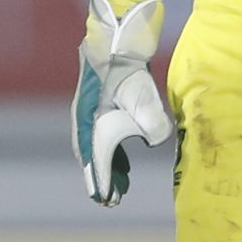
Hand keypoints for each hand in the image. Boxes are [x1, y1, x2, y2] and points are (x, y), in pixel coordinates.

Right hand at [74, 0, 172, 205]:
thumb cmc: (126, 69)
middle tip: (112, 200)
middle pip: (91, 158)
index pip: (94, 159)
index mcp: (90, 123)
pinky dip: (112, 155)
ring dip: (108, 168)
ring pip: (96, 149)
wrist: (116, 41)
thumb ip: (152, 120)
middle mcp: (85, 122)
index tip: (108, 200)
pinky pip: (101, 139)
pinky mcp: (100, 108)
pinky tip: (125, 164)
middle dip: (102, 179)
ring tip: (121, 187)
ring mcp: (90, 115)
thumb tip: (156, 140)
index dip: (101, 181)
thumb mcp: (143, 95)